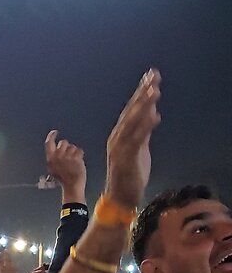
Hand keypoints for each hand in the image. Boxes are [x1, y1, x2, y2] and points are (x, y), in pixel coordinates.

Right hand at [44, 130, 86, 203]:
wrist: (72, 185)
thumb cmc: (63, 178)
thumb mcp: (53, 168)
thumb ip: (54, 158)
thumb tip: (56, 148)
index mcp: (50, 158)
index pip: (49, 143)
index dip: (51, 136)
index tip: (54, 132)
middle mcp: (58, 156)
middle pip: (64, 142)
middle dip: (67, 146)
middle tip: (68, 154)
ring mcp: (68, 157)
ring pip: (73, 146)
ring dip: (74, 152)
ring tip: (73, 161)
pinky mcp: (76, 158)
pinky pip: (80, 150)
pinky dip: (80, 155)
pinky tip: (78, 161)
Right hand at [105, 69, 161, 209]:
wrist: (120, 196)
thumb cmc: (129, 174)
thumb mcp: (139, 148)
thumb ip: (144, 131)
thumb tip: (152, 113)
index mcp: (119, 135)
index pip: (131, 109)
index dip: (141, 92)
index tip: (151, 76)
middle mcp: (117, 138)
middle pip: (131, 111)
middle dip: (142, 93)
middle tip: (153, 76)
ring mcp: (120, 148)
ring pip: (132, 122)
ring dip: (143, 106)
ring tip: (154, 91)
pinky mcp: (126, 158)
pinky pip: (136, 140)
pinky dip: (144, 127)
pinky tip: (155, 116)